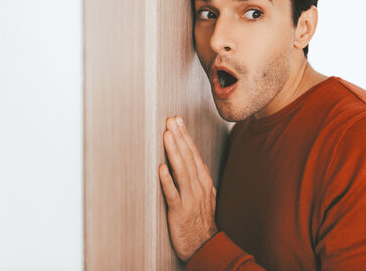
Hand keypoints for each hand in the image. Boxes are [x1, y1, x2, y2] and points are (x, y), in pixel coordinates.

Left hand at [159, 115, 218, 261]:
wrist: (205, 246)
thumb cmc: (200, 220)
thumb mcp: (203, 194)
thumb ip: (195, 176)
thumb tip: (188, 156)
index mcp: (203, 181)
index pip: (194, 154)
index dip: (185, 136)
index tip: (177, 120)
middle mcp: (198, 187)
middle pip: (188, 158)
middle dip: (179, 137)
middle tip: (170, 120)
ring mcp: (190, 199)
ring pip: (182, 172)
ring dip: (174, 152)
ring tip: (167, 135)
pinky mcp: (180, 211)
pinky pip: (173, 194)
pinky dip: (167, 180)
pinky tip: (161, 168)